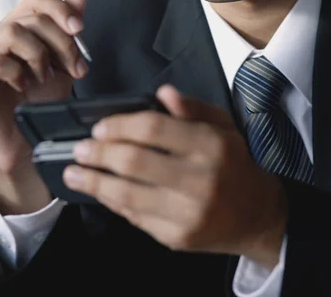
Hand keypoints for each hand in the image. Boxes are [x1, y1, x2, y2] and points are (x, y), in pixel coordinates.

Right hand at [0, 0, 88, 212]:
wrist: (20, 140)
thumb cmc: (36, 102)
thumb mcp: (62, 66)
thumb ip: (68, 36)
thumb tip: (78, 1)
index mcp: (22, 29)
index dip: (60, 7)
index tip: (79, 28)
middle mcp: (1, 35)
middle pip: (33, 16)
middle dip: (62, 42)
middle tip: (74, 69)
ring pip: (13, 31)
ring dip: (38, 54)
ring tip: (44, 77)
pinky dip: (18, 73)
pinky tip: (24, 86)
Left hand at [64, 85, 286, 268]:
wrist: (256, 215)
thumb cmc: (234, 163)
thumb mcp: (223, 125)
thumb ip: (193, 107)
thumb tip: (163, 92)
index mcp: (212, 145)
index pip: (155, 128)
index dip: (121, 125)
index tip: (99, 126)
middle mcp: (200, 179)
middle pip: (135, 162)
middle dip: (99, 153)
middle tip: (80, 148)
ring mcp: (187, 213)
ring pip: (127, 195)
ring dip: (94, 182)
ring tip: (74, 173)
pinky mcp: (177, 238)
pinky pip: (134, 217)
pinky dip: (111, 202)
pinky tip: (100, 190)